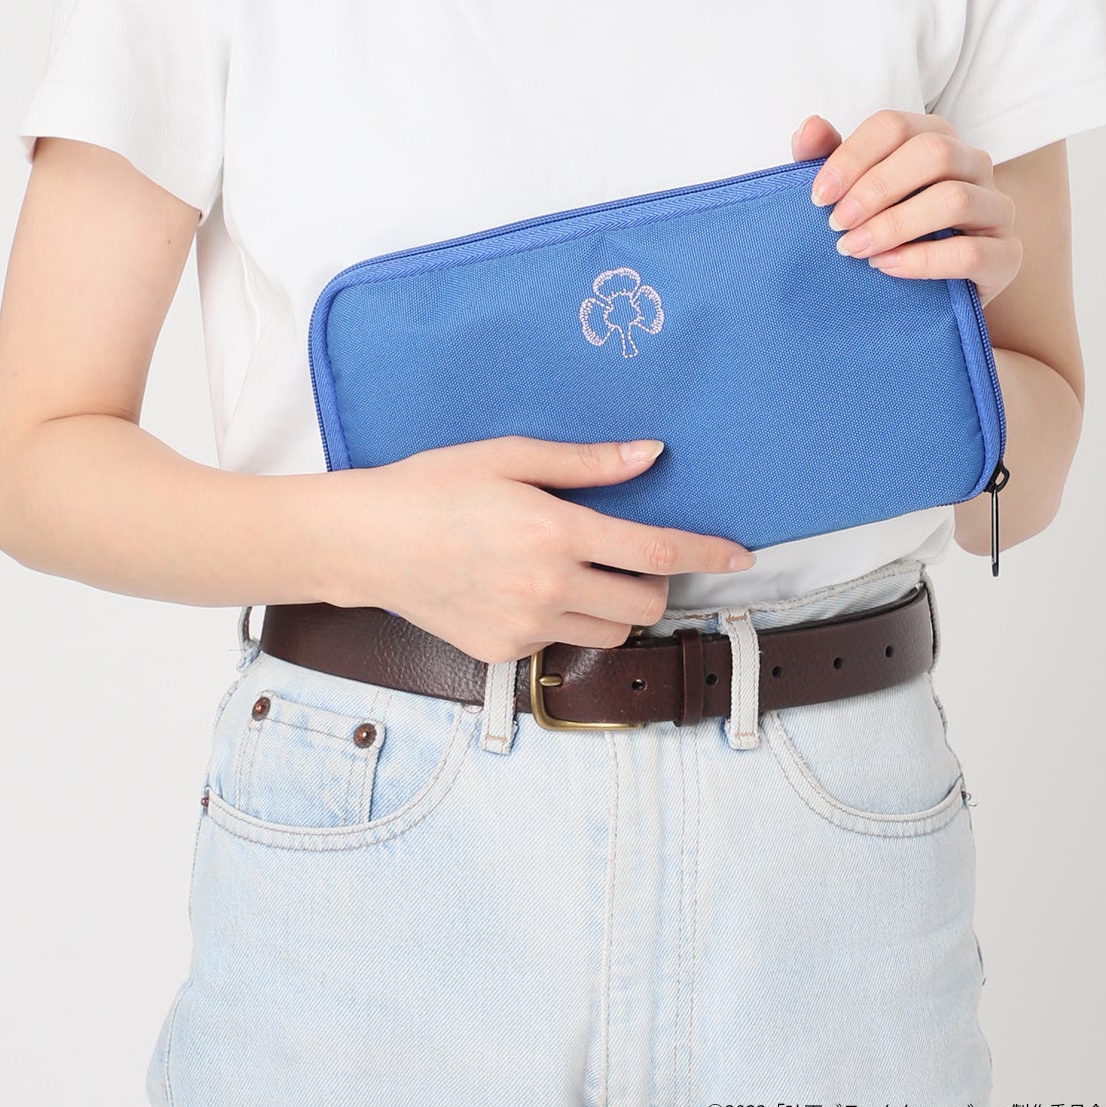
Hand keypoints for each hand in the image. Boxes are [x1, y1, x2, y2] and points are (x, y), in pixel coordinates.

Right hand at [323, 435, 755, 665]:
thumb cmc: (432, 486)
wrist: (365, 542)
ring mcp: (525, 625)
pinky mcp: (503, 652)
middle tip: (638, 558)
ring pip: (610, 633)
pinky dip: (565, 619)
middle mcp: (546, 586)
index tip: (740, 555)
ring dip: (617, 608)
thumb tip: (650, 454)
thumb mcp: (510, 457)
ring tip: (583, 573)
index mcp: (554, 531)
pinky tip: (529, 589)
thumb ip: (587, 463)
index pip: (656, 551)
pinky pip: (560, 641)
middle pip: (645, 604)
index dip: (707, 553)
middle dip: (658, 585)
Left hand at [790, 109, 1021, 306]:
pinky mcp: (1007, 255)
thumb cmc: (882, 231)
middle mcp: (973, 163)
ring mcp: (997, 208)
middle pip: (932, 152)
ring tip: (855, 249)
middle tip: (837, 224)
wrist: (922, 296)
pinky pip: (971, 253)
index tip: (818, 196)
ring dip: (894, 225)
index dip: (852, 157)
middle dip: (876, 188)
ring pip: (954, 199)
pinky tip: (886, 267)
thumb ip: (825, 158)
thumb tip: (809, 127)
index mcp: (934, 137)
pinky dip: (921, 261)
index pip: (894, 126)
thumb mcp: (849, 194)